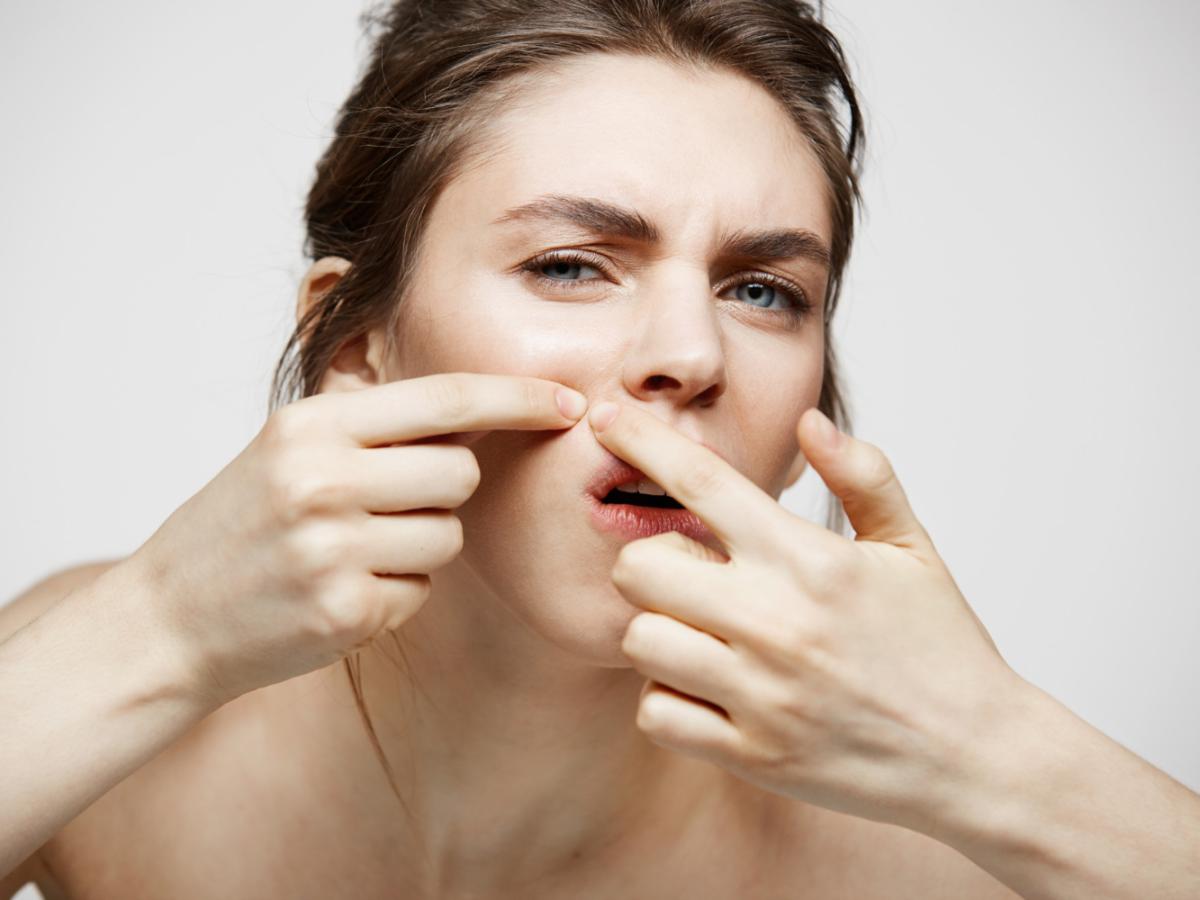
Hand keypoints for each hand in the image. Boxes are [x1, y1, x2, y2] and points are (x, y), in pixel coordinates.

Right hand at [124, 374, 587, 706]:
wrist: (166, 620)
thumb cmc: (240, 527)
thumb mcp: (287, 449)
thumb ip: (372, 426)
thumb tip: (476, 412)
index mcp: (311, 426)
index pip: (445, 399)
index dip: (517, 397)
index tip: (567, 402)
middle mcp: (322, 480)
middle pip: (460, 476)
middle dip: (444, 493)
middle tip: (384, 508)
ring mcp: (333, 549)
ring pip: (447, 537)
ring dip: (417, 547)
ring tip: (349, 553)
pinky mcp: (345, 611)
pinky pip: (421, 592)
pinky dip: (396, 595)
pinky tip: (339, 594)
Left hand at [589, 400, 1019, 831]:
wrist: (977, 756)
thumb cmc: (941, 645)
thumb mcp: (911, 547)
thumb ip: (862, 475)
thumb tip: (808, 423)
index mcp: (808, 558)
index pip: (700, 482)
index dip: (640, 440)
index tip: (603, 420)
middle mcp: (776, 620)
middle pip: (640, 566)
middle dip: (652, 562)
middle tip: (690, 575)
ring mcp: (761, 692)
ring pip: (639, 639)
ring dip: (660, 633)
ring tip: (705, 637)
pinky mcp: (753, 754)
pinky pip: (656, 712)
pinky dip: (670, 698)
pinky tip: (710, 689)